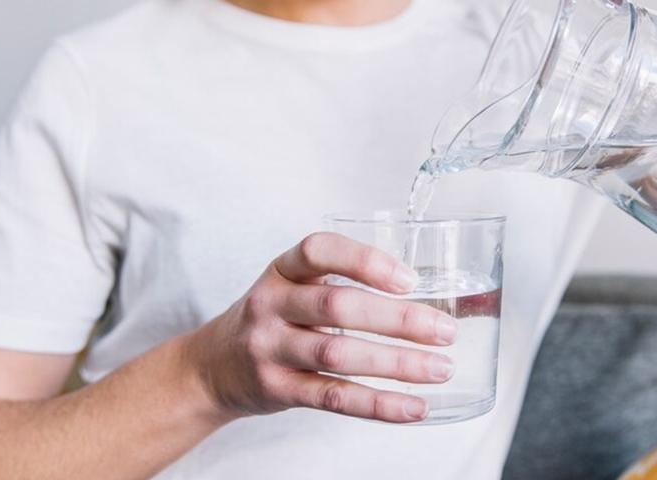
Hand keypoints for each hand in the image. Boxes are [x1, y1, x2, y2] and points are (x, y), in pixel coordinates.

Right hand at [186, 232, 458, 423]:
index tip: (409, 279)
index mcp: (282, 270)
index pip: (319, 250)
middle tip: (444, 330)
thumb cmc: (271, 320)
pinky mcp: (277, 388)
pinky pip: (333, 397)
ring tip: (439, 368)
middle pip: (337, 306)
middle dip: (398, 320)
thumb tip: (423, 296)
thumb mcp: (291, 287)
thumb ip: (340, 285)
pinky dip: (378, 404)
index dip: (365, 261)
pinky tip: (412, 406)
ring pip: (338, 355)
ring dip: (396, 364)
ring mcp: (270, 348)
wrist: (212, 367)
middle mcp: (271, 304)